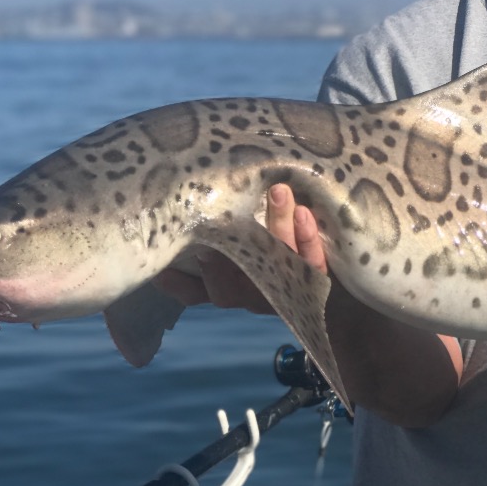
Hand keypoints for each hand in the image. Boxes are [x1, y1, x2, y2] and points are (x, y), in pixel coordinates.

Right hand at [154, 184, 326, 312]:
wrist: (317, 280)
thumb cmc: (260, 247)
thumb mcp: (231, 247)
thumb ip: (206, 241)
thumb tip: (169, 219)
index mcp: (225, 287)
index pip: (195, 293)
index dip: (178, 283)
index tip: (169, 259)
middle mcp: (248, 293)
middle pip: (231, 286)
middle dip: (229, 251)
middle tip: (227, 215)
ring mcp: (280, 288)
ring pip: (275, 265)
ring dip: (277, 227)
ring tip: (279, 192)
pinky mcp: (313, 280)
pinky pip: (311, 264)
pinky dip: (307, 239)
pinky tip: (305, 213)